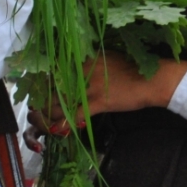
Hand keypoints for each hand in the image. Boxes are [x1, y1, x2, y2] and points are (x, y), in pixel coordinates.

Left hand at [36, 54, 186, 135]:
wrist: (151, 79)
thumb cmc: (133, 67)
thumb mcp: (108, 58)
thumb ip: (90, 62)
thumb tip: (76, 68)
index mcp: (85, 58)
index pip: (55, 68)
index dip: (42, 79)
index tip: (34, 87)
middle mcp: (83, 71)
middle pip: (53, 85)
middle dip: (40, 98)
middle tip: (34, 107)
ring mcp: (90, 87)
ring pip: (60, 102)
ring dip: (47, 113)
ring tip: (40, 119)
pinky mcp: (97, 103)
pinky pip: (74, 115)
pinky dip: (63, 123)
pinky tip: (55, 129)